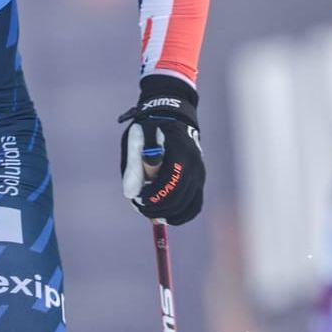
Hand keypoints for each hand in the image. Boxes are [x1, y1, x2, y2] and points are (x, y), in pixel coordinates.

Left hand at [118, 75, 204, 224]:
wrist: (173, 116)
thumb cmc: (151, 128)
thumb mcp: (137, 140)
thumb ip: (134, 166)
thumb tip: (130, 195)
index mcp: (180, 153)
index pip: (170, 184)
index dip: (153, 197)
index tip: (139, 199)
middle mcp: (195, 166)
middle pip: (178, 199)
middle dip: (158, 208)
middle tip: (141, 207)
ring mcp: (200, 174)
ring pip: (187, 206)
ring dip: (168, 214)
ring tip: (150, 211)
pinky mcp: (199, 181)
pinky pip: (194, 206)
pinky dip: (181, 215)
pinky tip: (165, 215)